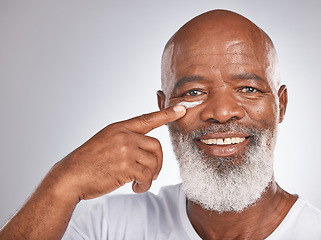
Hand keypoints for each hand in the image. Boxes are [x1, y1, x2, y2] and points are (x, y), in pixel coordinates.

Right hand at [51, 105, 185, 201]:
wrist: (70, 176)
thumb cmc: (88, 163)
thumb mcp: (105, 142)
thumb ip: (125, 141)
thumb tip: (145, 151)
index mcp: (119, 128)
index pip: (147, 119)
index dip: (166, 114)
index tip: (181, 109)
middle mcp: (124, 135)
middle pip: (156, 146)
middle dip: (158, 163)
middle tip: (152, 174)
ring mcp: (125, 150)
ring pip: (153, 163)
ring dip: (149, 177)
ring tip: (139, 183)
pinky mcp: (126, 166)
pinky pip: (146, 176)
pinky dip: (143, 185)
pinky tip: (135, 187)